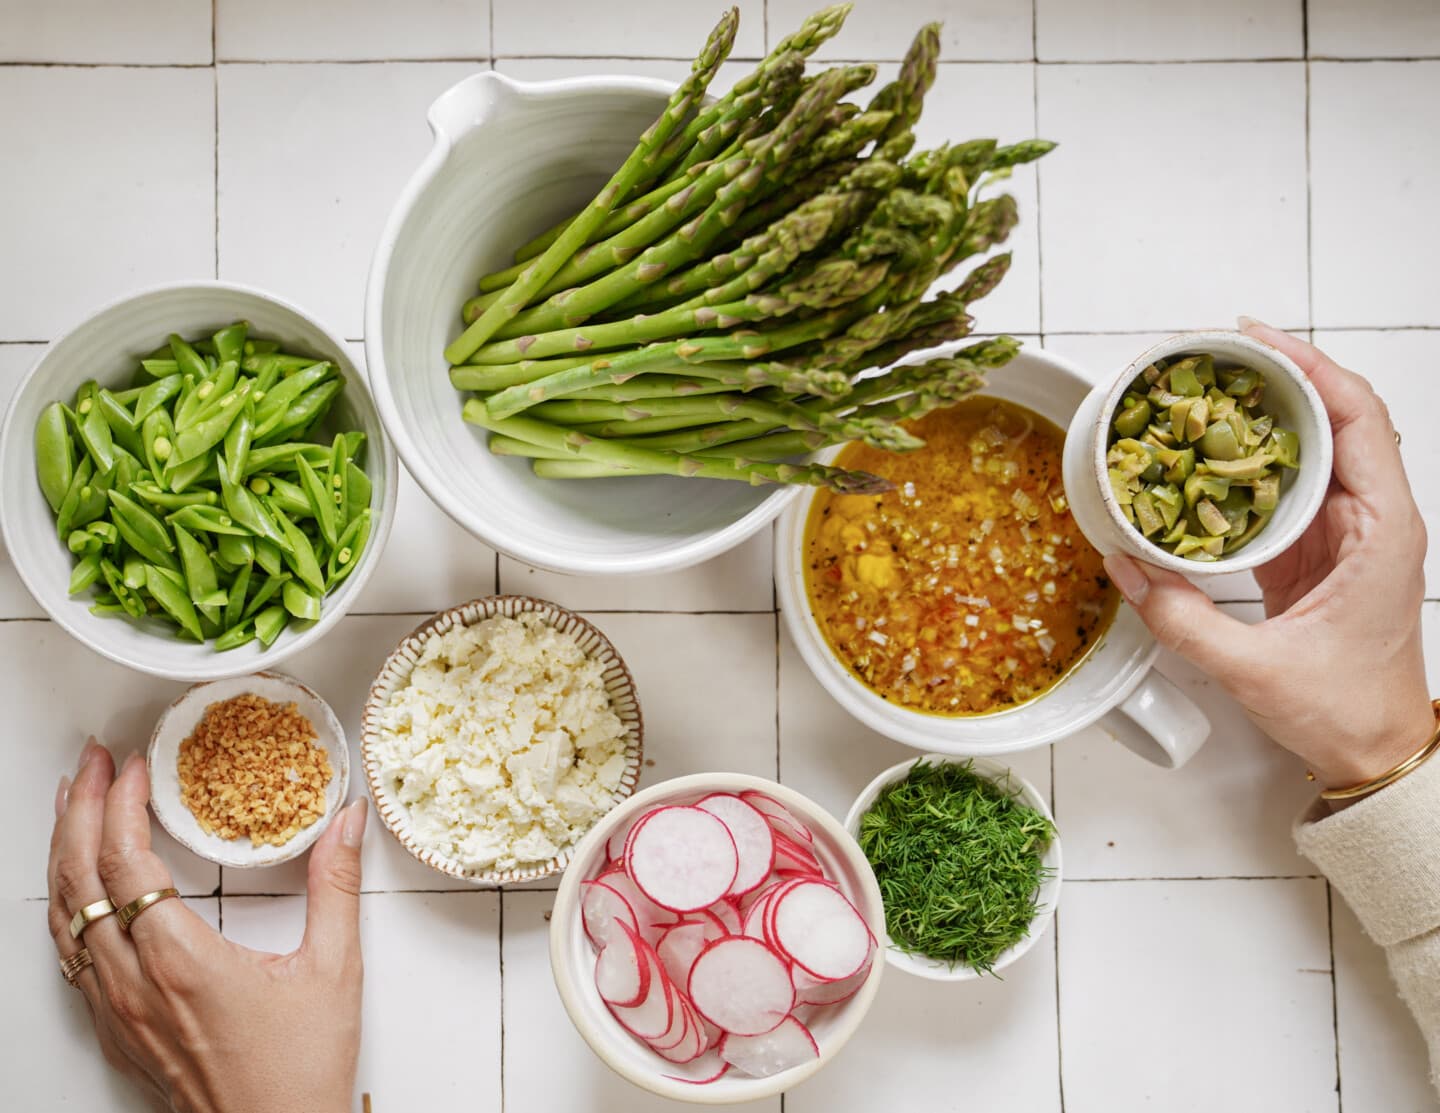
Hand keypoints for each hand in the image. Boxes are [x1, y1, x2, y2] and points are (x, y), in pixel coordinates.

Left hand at [48, 739, 366, 1112]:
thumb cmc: (300, 1070)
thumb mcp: (333, 970)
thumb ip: (335, 887)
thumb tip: (347, 823)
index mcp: (180, 961)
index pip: (126, 862)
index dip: (118, 804)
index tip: (131, 765)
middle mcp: (133, 984)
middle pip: (78, 881)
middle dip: (77, 811)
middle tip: (90, 764)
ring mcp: (117, 1010)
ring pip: (64, 918)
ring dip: (64, 853)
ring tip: (72, 808)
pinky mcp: (117, 1030)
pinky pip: (71, 955)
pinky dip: (69, 904)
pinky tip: (83, 888)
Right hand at [1103, 320, 1431, 789]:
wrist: (1377, 750)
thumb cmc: (1345, 711)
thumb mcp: (1254, 667)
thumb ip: (1181, 616)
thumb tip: (1123, 564)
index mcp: (1381, 530)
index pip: (1356, 418)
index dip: (1308, 367)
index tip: (1253, 338)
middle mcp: (1375, 519)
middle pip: (1336, 417)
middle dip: (1277, 376)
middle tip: (1215, 355)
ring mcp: (1350, 533)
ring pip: (1311, 448)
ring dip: (1263, 416)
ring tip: (1206, 392)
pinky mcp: (1323, 552)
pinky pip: (1288, 489)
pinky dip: (1250, 464)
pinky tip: (1208, 455)